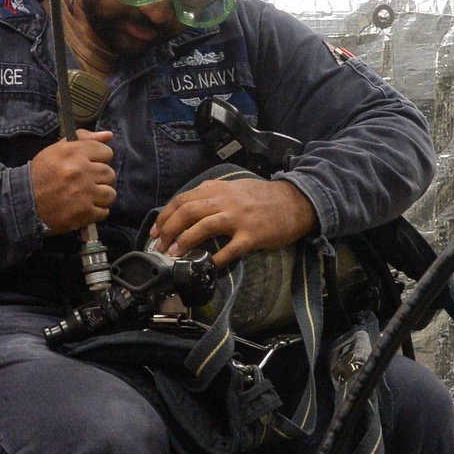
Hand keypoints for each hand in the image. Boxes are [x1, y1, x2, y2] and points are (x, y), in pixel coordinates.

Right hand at [30, 129, 116, 233]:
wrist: (25, 202)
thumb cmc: (42, 174)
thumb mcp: (57, 150)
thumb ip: (83, 139)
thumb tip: (108, 135)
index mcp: (73, 152)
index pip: (106, 152)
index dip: (99, 160)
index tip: (89, 165)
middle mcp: (80, 171)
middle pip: (110, 174)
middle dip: (100, 179)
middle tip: (87, 183)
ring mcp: (84, 193)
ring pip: (110, 194)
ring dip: (101, 196)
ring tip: (87, 197)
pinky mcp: (84, 213)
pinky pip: (104, 212)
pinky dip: (96, 212)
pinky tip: (84, 208)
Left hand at [150, 176, 315, 267]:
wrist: (296, 202)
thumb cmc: (265, 197)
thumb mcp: (236, 187)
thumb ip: (214, 192)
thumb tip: (191, 203)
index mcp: (219, 189)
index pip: (183, 199)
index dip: (165, 215)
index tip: (156, 230)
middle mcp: (225, 201)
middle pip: (188, 211)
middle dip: (169, 230)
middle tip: (160, 246)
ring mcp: (239, 218)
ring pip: (203, 226)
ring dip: (184, 241)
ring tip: (174, 254)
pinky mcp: (252, 235)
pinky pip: (230, 249)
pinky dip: (216, 259)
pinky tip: (208, 266)